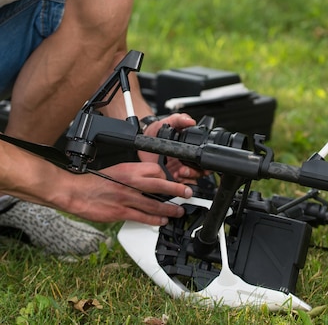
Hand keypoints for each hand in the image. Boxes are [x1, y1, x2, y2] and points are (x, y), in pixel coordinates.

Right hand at [67, 161, 192, 224]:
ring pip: (154, 204)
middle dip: (177, 190)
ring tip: (178, 211)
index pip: (156, 171)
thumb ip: (134, 176)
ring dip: (170, 209)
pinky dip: (155, 220)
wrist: (77, 191)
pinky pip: (142, 217)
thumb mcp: (118, 171)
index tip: (173, 182)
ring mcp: (126, 198)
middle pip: (160, 186)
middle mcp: (130, 182)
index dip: (166, 177)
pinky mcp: (121, 212)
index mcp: (130, 169)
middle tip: (188, 193)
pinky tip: (162, 221)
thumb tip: (150, 182)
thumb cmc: (96, 181)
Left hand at [140, 113, 204, 181]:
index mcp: (189, 148)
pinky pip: (175, 183)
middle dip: (193, 173)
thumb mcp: (171, 121)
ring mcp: (177, 168)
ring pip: (188, 179)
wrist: (144, 135)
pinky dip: (176, 182)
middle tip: (184, 170)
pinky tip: (172, 177)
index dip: (204, 165)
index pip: (203, 161)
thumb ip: (180, 119)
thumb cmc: (159, 128)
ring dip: (185, 178)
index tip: (198, 164)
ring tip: (177, 173)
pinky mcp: (167, 174)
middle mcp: (185, 159)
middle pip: (198, 173)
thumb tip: (191, 121)